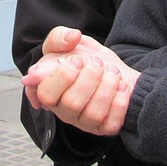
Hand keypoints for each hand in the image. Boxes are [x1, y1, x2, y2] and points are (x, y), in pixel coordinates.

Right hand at [21, 26, 138, 134]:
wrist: (115, 71)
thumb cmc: (87, 60)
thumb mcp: (71, 42)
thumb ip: (60, 37)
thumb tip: (69, 39)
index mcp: (49, 90)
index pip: (45, 94)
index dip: (63, 76)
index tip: (76, 60)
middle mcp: (64, 110)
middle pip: (71, 103)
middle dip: (90, 77)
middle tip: (97, 63)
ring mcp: (84, 122)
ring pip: (93, 114)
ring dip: (107, 86)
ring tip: (112, 72)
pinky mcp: (104, 128)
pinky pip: (111, 123)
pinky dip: (119, 101)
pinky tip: (120, 86)